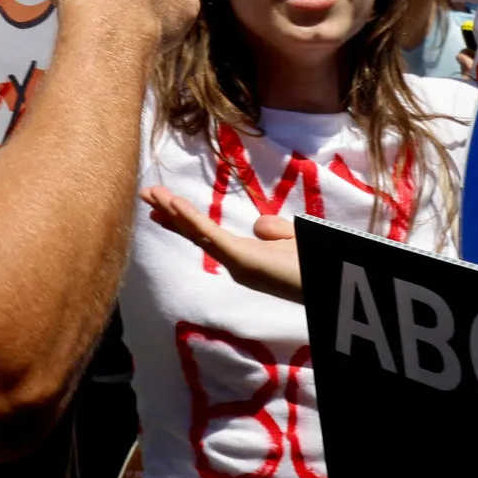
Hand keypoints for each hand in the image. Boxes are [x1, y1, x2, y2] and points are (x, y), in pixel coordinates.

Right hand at [143, 186, 302, 301]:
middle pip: (196, 233)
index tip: (164, 203)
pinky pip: (212, 237)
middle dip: (170, 214)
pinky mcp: (243, 261)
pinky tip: (175, 205)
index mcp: (246, 258)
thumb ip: (276, 230)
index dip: (185, 218)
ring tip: (150, 193)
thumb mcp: (294, 240)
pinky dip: (192, 220)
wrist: (333, 284)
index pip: (207, 235)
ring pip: (198, 234)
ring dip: (174, 212)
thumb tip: (258, 224)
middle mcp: (236, 262)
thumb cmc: (316, 266)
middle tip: (145, 194)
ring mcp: (238, 263)